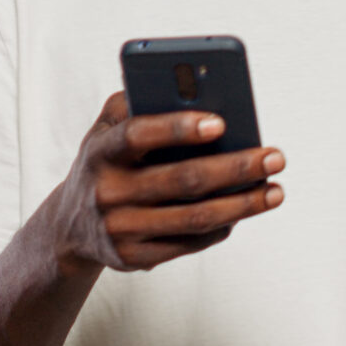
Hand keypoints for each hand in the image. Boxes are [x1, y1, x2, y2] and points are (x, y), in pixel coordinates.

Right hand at [33, 92, 285, 271]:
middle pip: (183, 180)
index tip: (221, 123)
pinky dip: (223, 226)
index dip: (178, 128)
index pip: (138, 134)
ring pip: (194, 217)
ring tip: (275, 190)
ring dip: (243, 205)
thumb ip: (136, 100)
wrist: (70, 226)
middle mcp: (108, 192)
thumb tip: (189, 87)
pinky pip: (189, 243)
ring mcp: (121, 229)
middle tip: (276, 157)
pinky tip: (246, 211)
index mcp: (101, 151)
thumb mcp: (105, 128)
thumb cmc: (106, 162)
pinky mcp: (134, 258)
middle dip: (236, 168)